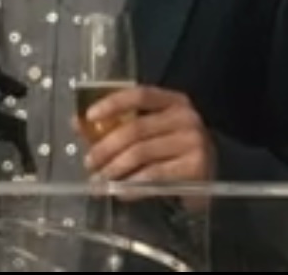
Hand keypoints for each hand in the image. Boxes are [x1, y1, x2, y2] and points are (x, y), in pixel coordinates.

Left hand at [80, 85, 214, 183]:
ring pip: (142, 152)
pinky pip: (155, 175)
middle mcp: (186, 117)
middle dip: (106, 147)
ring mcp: (193, 141)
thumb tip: (77, 124)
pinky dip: (133, 185)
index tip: (89, 116)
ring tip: (99, 180)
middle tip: (89, 162)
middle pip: (136, 128)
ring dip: (115, 168)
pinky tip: (120, 192)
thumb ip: (116, 125)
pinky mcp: (196, 167)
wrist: (209, 177)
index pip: (139, 95)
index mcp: (173, 101)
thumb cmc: (172, 151)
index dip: (112, 103)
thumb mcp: (148, 131)